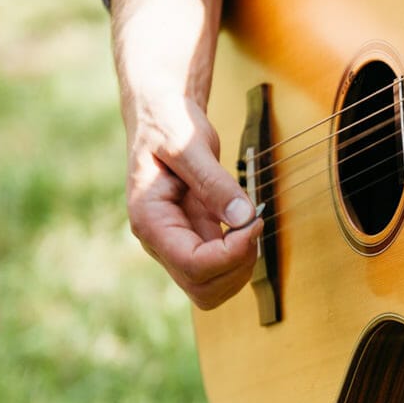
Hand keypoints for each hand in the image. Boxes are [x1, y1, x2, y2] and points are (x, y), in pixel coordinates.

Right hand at [111, 0, 261, 308]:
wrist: (160, 113)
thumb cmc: (168, 122)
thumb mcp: (187, 143)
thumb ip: (213, 180)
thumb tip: (243, 216)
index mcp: (149, 220)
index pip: (192, 265)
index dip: (231, 253)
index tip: (254, 220)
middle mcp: (159, 241)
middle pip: (204, 288)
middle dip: (238, 264)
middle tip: (254, 222)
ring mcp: (176, 245)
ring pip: (213, 289)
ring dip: (241, 265)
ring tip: (250, 221)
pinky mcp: (194, 241)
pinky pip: (221, 270)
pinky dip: (241, 255)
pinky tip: (246, 223)